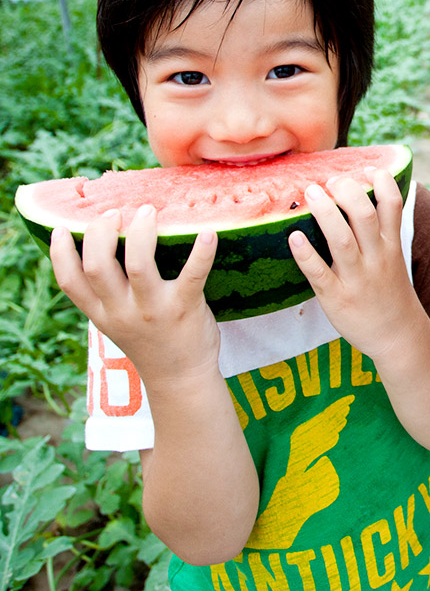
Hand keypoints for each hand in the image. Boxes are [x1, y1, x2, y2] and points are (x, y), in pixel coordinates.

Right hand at [50, 206, 220, 385]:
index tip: (61, 228)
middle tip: (114, 213)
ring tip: (146, 211)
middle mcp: (122, 311)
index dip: (59, 254)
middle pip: (97, 267)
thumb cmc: (152, 340)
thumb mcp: (117, 322)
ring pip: (138, 265)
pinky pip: (193, 275)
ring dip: (141, 233)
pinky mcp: (185, 308)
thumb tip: (105, 249)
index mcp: (102, 313)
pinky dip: (202, 252)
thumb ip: (108, 294)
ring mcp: (154, 310)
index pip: (69, 283)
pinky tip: (209, 232)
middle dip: (100, 233)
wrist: (181, 379)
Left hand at [289, 169, 420, 359]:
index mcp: (391, 245)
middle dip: (348, 191)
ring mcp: (356, 278)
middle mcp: (376, 258)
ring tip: (311, 192)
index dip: (382, 181)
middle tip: (331, 181)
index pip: (393, 204)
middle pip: (365, 216)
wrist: (397, 336)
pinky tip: (293, 238)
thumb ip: (381, 229)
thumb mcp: (394, 257)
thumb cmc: (389, 291)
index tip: (367, 168)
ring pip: (341, 240)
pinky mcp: (336, 298)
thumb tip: (364, 195)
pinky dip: (306, 255)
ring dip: (325, 213)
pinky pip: (319, 274)